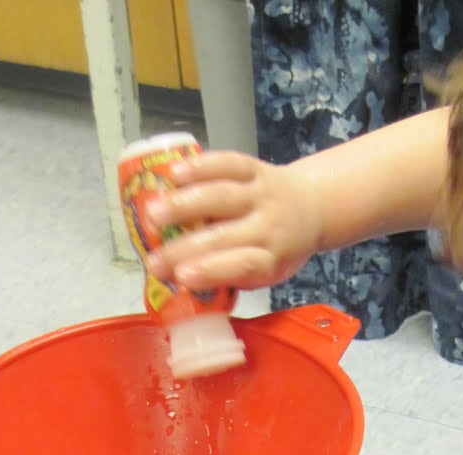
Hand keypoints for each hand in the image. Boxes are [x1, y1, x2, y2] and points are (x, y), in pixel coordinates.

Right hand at [143, 151, 324, 291]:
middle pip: (223, 236)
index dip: (211, 270)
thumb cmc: (277, 248)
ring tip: (151, 213)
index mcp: (271, 259)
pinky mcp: (254, 167)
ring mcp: (261, 194)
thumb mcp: (263, 272)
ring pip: (221, 197)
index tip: (181, 277)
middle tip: (152, 259)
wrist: (310, 207)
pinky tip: (173, 174)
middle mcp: (269, 225)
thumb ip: (230, 275)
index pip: (241, 265)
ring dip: (184, 204)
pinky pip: (227, 164)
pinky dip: (200, 167)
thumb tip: (180, 282)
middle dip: (184, 248)